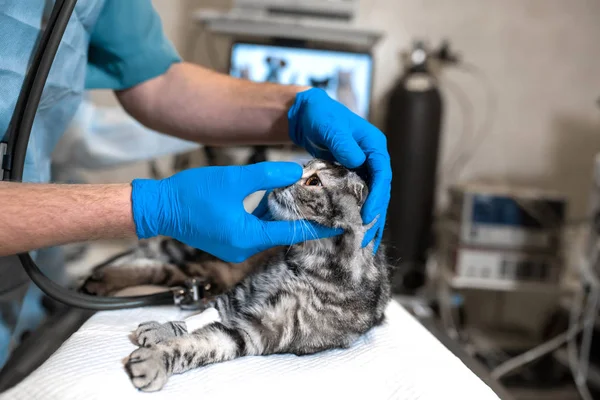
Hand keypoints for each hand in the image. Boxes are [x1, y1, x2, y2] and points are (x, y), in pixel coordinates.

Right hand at [131, 162, 340, 262]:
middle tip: (326, 204)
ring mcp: (236, 246)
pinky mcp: (229, 240)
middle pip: (283, 234)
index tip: (341, 224)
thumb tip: (296, 172)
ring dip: (285, 216)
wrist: (158, 207)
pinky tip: (277, 199)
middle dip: (304, 219)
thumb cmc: (192, 193)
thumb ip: (267, 175)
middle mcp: (245, 248)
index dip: (318, 227)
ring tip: (307, 199)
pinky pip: (256, 230)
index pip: (293, 233)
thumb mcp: (234, 179)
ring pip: (270, 231)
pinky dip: (268, 217)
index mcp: (248, 237)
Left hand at [288, 88, 390, 250]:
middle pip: (380, 192)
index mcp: (374, 146)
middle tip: (366, 240)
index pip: (383, 175)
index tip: (368, 216)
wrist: (307, 115)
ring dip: (369, 222)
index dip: (378, 197)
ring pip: (371, 199)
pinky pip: (358, 199)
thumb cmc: (320, 116)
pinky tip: (354, 233)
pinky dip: (356, 215)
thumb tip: (357, 161)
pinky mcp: (351, 177)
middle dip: (375, 217)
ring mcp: (363, 169)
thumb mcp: (330, 126)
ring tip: (364, 245)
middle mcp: (373, 159)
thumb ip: (342, 143)